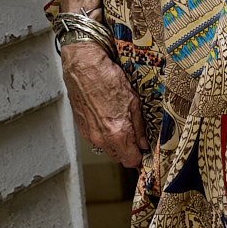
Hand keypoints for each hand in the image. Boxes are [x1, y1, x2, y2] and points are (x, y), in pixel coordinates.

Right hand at [61, 42, 146, 166]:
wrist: (83, 67)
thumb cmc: (108, 79)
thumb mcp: (133, 102)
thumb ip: (139, 126)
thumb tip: (143, 142)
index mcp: (117, 133)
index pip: (131, 160)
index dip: (140, 158)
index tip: (145, 152)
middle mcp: (101, 138)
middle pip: (119, 157)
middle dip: (129, 151)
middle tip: (137, 139)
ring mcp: (89, 134)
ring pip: (107, 148)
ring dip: (116, 143)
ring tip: (122, 125)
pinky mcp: (81, 127)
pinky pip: (96, 138)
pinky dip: (104, 134)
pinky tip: (109, 118)